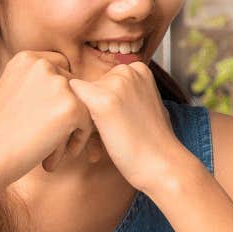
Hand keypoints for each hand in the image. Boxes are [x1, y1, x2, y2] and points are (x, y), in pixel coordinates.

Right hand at [0, 51, 94, 186]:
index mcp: (26, 58)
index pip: (62, 68)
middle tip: (45, 141)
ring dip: (71, 130)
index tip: (45, 118)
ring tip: (49, 153)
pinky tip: (52, 158)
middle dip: (67, 114)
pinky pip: (87, 124)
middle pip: (76, 87)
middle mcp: (43, 65)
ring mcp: (58, 84)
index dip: (60, 95)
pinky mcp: (71, 106)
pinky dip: (76, 142)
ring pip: (83, 106)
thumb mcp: (13, 93)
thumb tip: (78, 87)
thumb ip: (39, 83)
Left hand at [68, 62, 198, 193]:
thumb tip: (114, 95)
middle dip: (95, 104)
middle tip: (109, 130)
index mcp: (139, 69)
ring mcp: (114, 84)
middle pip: (93, 84)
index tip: (117, 120)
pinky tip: (88, 135)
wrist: (160, 162)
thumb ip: (133, 93)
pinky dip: (74, 118)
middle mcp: (126, 71)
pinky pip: (72, 101)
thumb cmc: (154, 140)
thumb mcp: (149, 105)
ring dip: (85, 113)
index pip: (108, 79)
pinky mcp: (101, 100)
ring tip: (102, 135)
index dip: (108, 101)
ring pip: (81, 94)